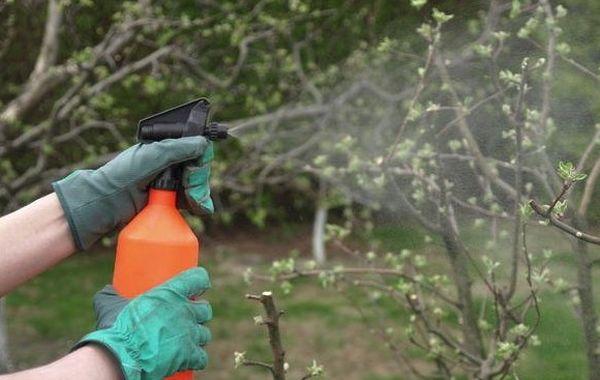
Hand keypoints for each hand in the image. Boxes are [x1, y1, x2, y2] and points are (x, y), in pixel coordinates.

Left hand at [52, 136, 213, 249]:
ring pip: (197, 185)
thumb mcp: (150, 158)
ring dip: (201, 194)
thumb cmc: (121, 177)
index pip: (195, 149)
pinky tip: (199, 208)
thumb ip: (176, 149)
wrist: (105, 205)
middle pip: (199, 168)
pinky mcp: (169, 200)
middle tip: (192, 194)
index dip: (200, 161)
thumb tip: (202, 143)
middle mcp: (169, 163)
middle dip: (199, 181)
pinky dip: (199, 204)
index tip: (194, 173)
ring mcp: (170, 182)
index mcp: (165, 148)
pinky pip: (192, 200)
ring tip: (195, 205)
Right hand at [75, 267, 212, 379]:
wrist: (120, 355)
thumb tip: (108, 290)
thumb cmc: (117, 328)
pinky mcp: (188, 355)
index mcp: (171, 293)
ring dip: (197, 336)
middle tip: (185, 317)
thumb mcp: (110, 304)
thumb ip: (111, 295)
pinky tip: (189, 359)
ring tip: (185, 339)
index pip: (198, 278)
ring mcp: (189, 333)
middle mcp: (185, 311)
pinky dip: (197, 359)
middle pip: (205, 309)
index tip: (195, 288)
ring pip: (204, 333)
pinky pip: (202, 357)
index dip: (199, 282)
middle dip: (198, 313)